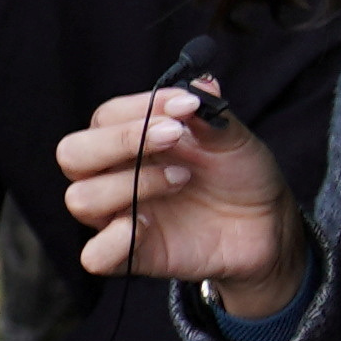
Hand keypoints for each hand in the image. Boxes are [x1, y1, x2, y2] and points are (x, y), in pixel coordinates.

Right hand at [57, 80, 306, 306]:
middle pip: (72, 154)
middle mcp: (115, 175)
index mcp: (130, 142)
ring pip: (80, 198)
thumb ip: (209, 115)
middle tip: (173, 136)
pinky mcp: (131, 255)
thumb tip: (200, 84)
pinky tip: (151, 225)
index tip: (186, 105)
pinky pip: (95, 256)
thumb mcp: (233, 139)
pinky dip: (116, 239)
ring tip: (182, 179)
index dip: (139, 107)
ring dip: (132, 183)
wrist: (268, 226)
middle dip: (118, 141)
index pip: (105, 117)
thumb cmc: (241, 175)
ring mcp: (120, 216)